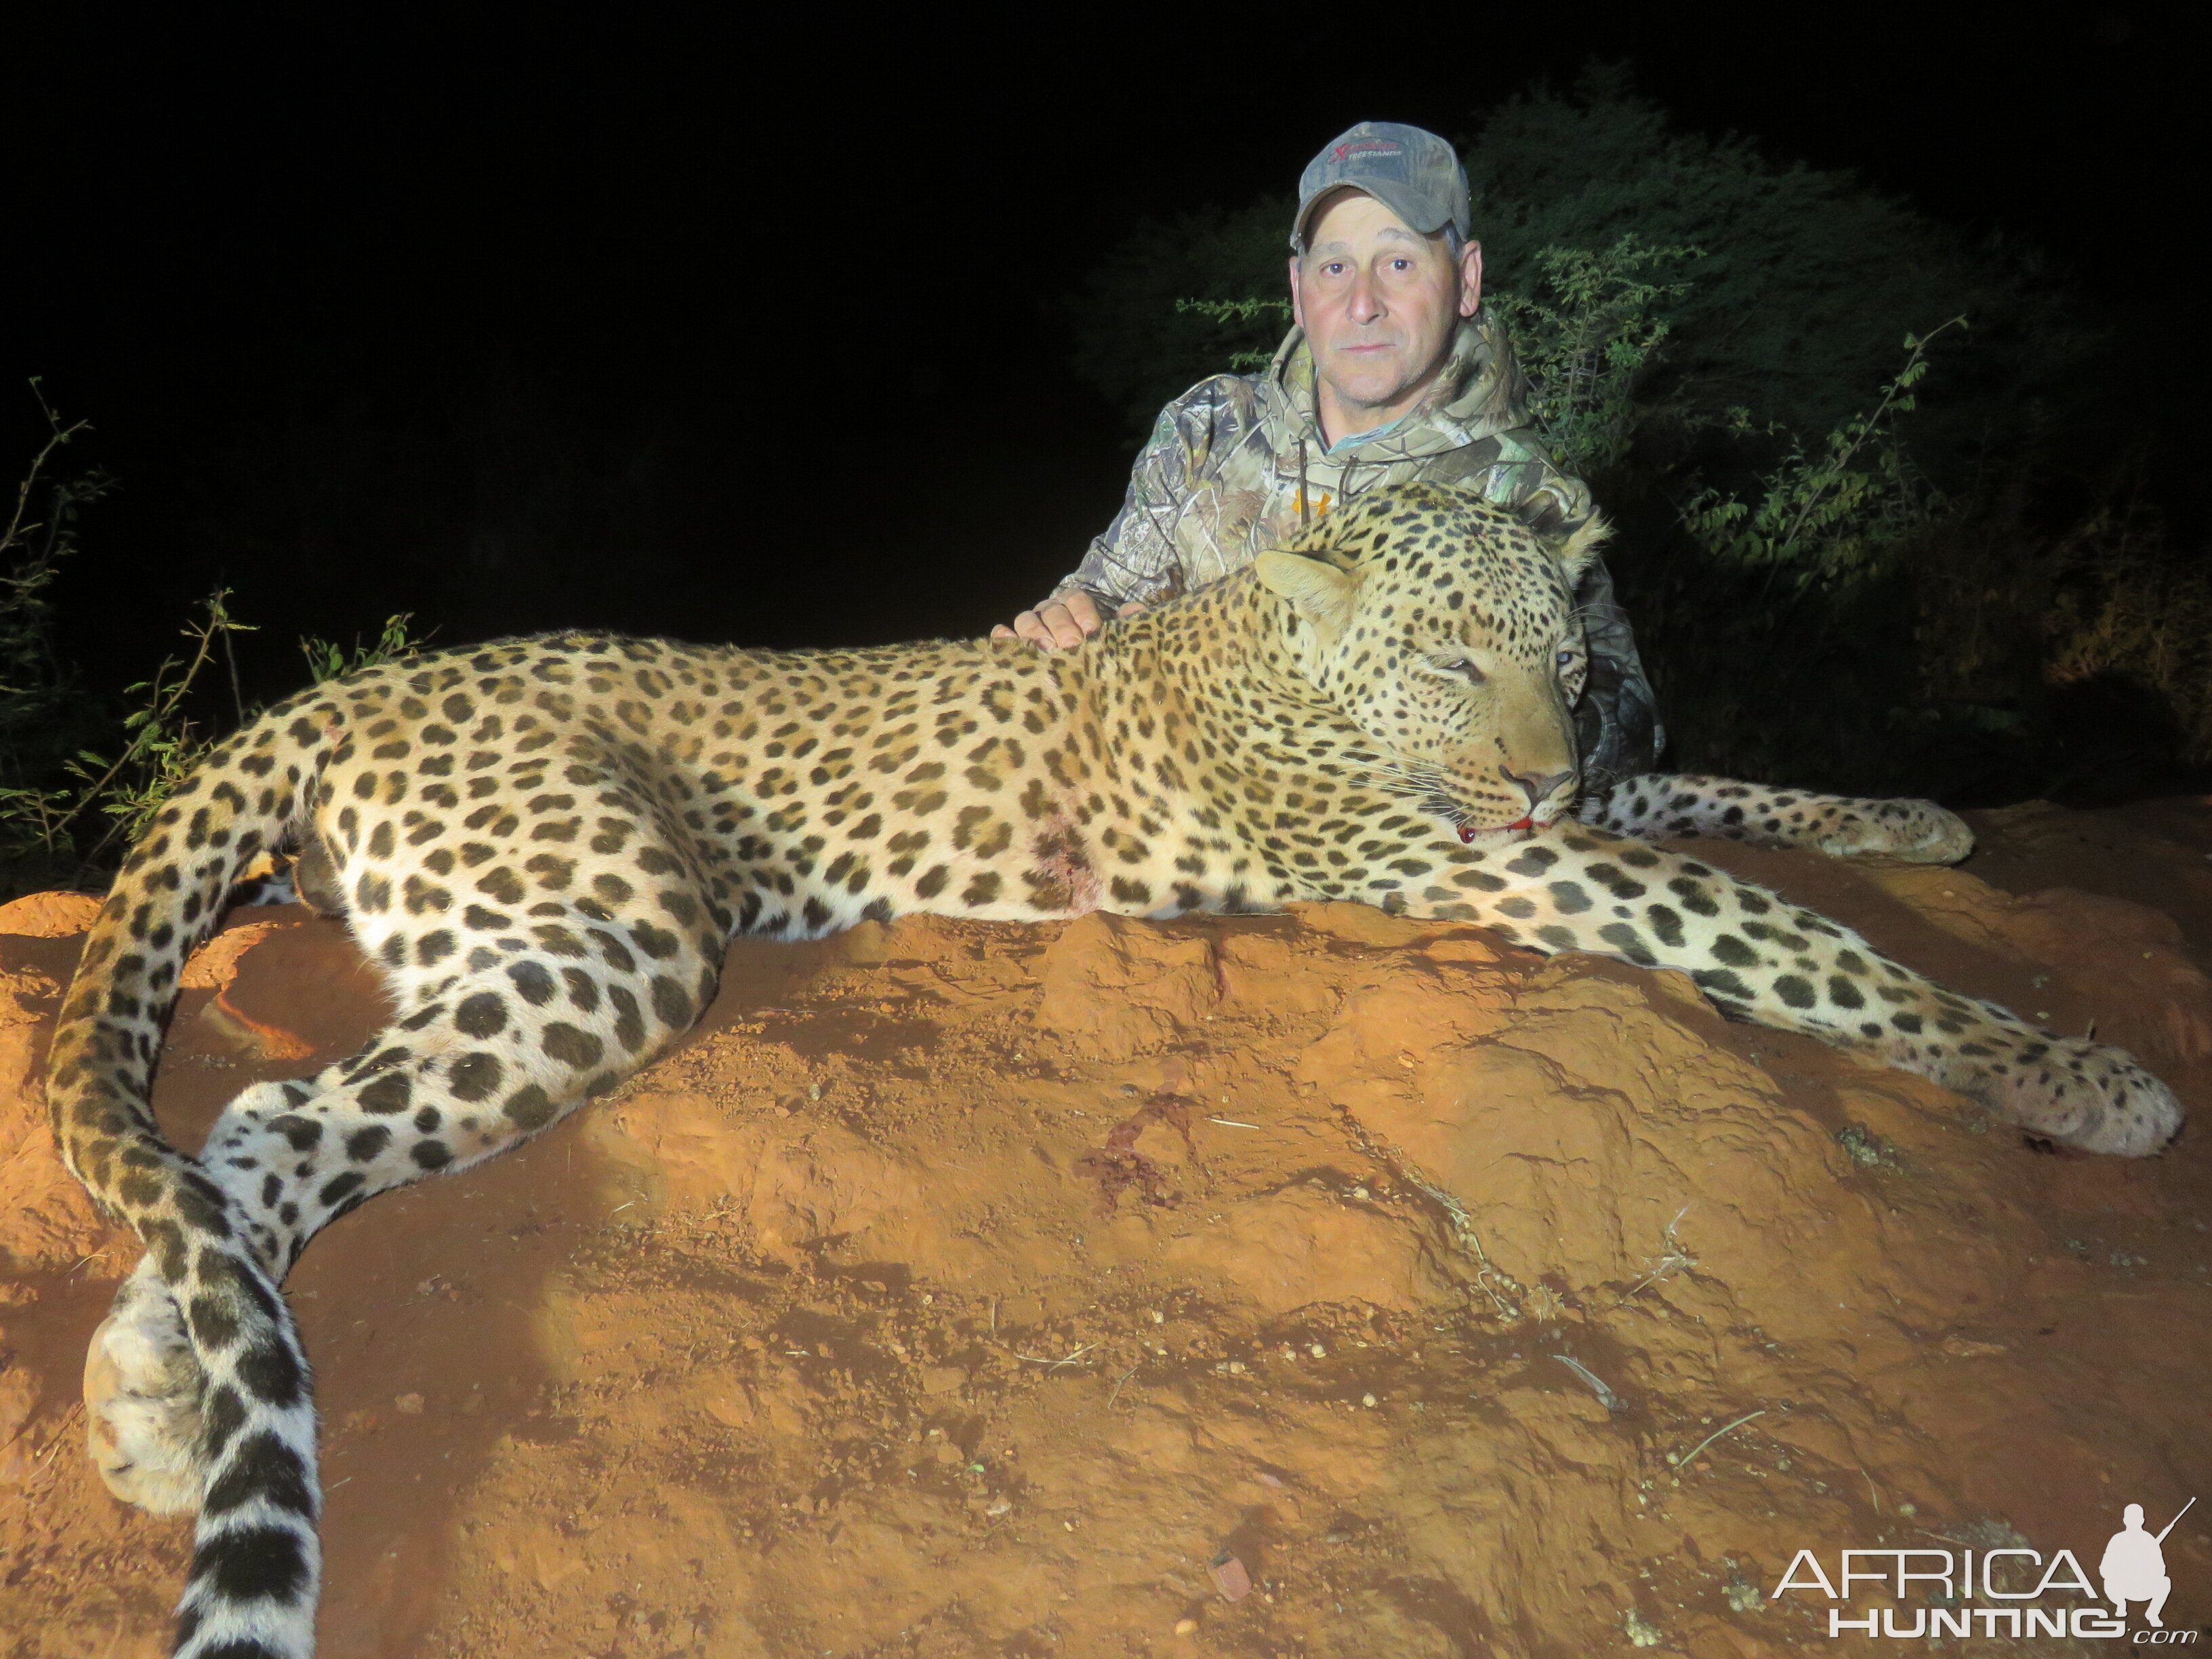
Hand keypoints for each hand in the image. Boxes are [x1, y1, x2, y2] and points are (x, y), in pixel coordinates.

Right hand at [991, 592, 1141, 648]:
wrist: (1086, 673)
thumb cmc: (1102, 649)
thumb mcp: (1119, 635)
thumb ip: (1129, 623)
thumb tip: (1131, 611)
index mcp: (1075, 604)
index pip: (1076, 598)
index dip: (1083, 611)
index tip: (1092, 630)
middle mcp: (1051, 611)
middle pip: (1051, 610)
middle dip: (1061, 626)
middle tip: (1071, 645)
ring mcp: (1031, 626)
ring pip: (1026, 619)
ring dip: (1034, 633)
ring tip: (1045, 650)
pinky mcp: (1016, 644)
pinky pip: (1005, 638)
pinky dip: (1004, 639)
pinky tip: (1007, 644)